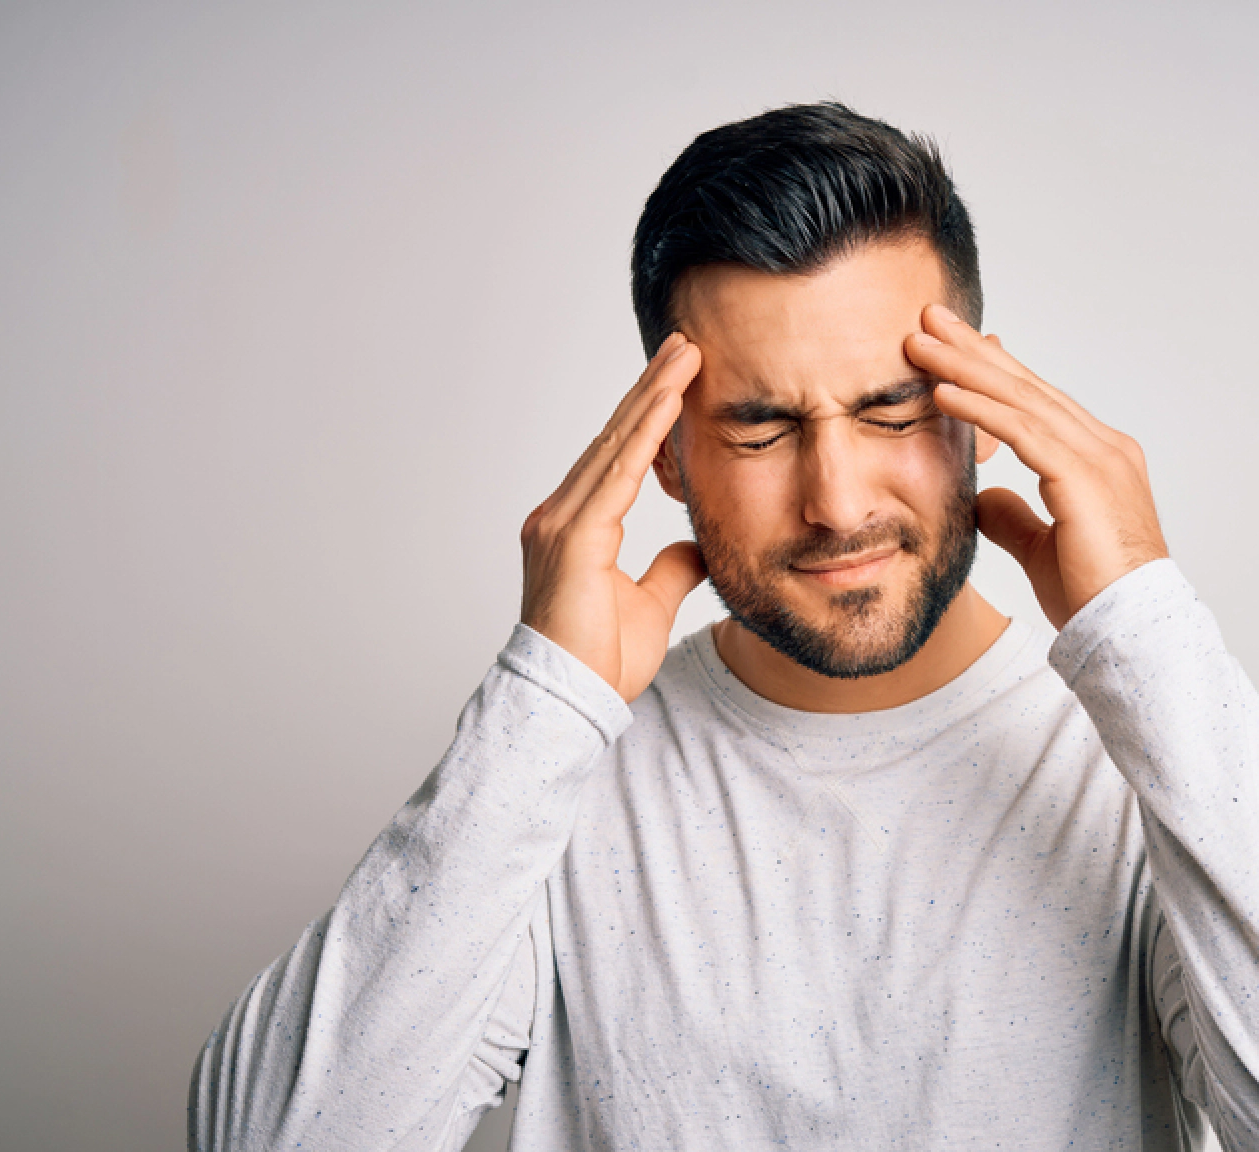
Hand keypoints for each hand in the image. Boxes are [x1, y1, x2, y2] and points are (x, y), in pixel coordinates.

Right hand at [519, 333, 706, 701]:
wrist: (569, 700)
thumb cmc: (597, 661)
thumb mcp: (650, 604)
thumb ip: (670, 569)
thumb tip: (697, 544)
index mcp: (577, 527)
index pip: (619, 457)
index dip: (649, 416)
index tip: (679, 378)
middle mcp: (561, 514)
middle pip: (615, 437)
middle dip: (652, 388)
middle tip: (684, 343)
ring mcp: (562, 522)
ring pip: (616, 443)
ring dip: (653, 395)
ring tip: (685, 354)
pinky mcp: (574, 536)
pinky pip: (617, 472)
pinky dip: (645, 433)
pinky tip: (668, 400)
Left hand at [905, 304, 1168, 629]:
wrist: (1130, 631)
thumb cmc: (1093, 597)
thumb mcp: (1041, 548)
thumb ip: (1014, 517)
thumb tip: (982, 496)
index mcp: (1098, 460)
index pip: (1036, 403)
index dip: (991, 371)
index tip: (951, 347)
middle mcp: (1103, 448)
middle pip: (1027, 386)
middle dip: (974, 349)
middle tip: (931, 316)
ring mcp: (1097, 458)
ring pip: (1021, 399)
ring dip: (965, 367)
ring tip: (920, 343)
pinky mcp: (1082, 477)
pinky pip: (1021, 431)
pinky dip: (978, 408)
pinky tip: (942, 391)